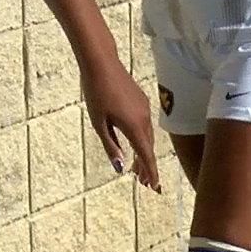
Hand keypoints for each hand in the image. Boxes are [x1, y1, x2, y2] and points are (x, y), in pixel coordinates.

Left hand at [80, 59, 158, 191]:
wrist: (102, 64)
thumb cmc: (96, 94)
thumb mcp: (99, 124)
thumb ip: (112, 146)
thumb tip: (120, 167)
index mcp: (134, 126)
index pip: (146, 155)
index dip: (151, 172)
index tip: (154, 188)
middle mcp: (144, 118)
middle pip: (148, 148)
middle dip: (146, 166)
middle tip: (142, 183)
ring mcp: (144, 108)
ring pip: (147, 136)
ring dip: (143, 153)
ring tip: (137, 169)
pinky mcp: (141, 101)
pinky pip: (145, 126)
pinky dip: (142, 139)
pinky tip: (134, 144)